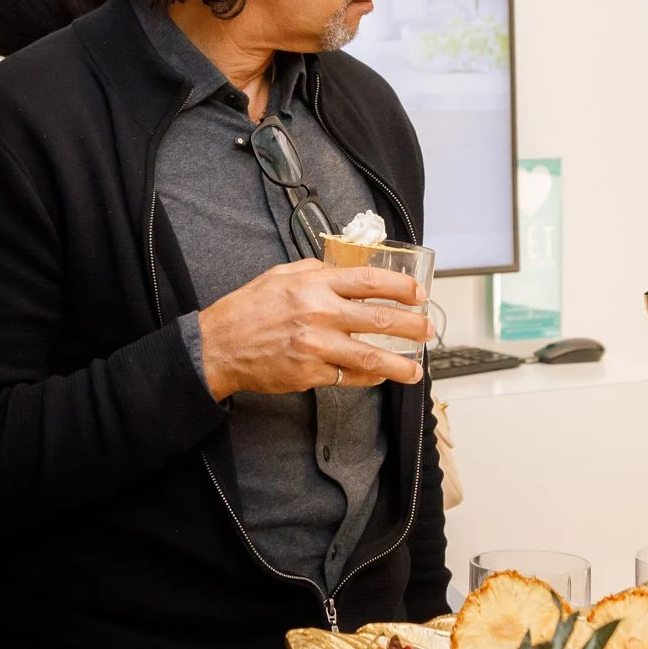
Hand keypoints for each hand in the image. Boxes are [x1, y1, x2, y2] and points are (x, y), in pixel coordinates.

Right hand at [198, 260, 430, 402]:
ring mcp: (316, 346)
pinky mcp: (310, 373)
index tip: (417, 293)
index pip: (369, 281)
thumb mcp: (281, 276)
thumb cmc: (248, 309)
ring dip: (399, 363)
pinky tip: (380, 375)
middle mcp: (320, 313)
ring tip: (416, 368)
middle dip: (411, 325)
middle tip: (428, 328)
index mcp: (315, 284)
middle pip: (379, 318)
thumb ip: (315, 271)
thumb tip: (345, 271)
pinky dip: (368, 377)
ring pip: (370, 356)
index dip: (400, 287)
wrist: (219, 346)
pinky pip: (348, 376)